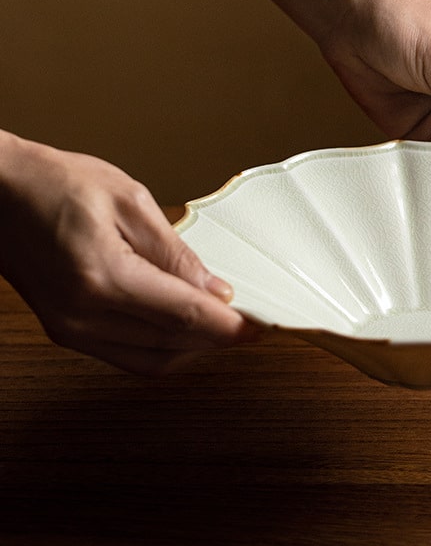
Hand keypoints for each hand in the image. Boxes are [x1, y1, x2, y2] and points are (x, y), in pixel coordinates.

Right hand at [0, 135, 255, 374]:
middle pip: (172, 344)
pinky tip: (185, 331)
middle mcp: (83, 315)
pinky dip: (164, 349)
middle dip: (219, 338)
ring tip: (225, 327)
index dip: (230, 326)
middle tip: (252, 325)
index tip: (261, 327)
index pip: (184, 316)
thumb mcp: (129, 201)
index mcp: (103, 277)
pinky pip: (128, 357)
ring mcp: (71, 330)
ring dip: (194, 349)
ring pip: (152, 361)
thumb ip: (175, 253)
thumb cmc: (56, 184)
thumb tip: (213, 289)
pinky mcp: (67, 332)